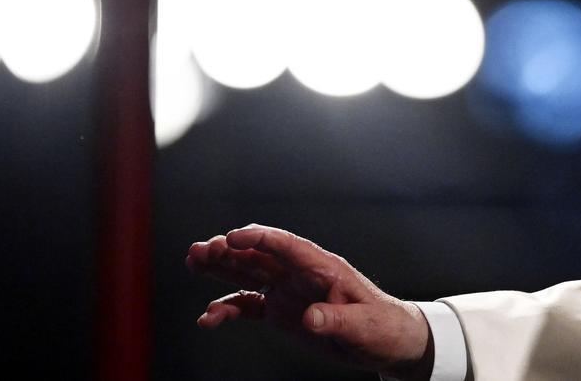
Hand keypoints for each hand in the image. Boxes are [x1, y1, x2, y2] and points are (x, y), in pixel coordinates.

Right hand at [186, 223, 432, 380]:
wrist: (388, 341)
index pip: (287, 245)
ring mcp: (288, 291)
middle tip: (200, 250)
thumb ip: (337, 320)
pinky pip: (248, 305)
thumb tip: (311, 318)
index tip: (232, 238)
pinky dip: (227, 308)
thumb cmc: (383, 327)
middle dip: (229, 250)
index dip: (259, 238)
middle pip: (260, 255)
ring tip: (193, 262)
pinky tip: (208, 318)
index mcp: (323, 268)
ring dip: (221, 268)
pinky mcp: (281, 311)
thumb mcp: (365, 325)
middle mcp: (301, 275)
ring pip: (248, 273)